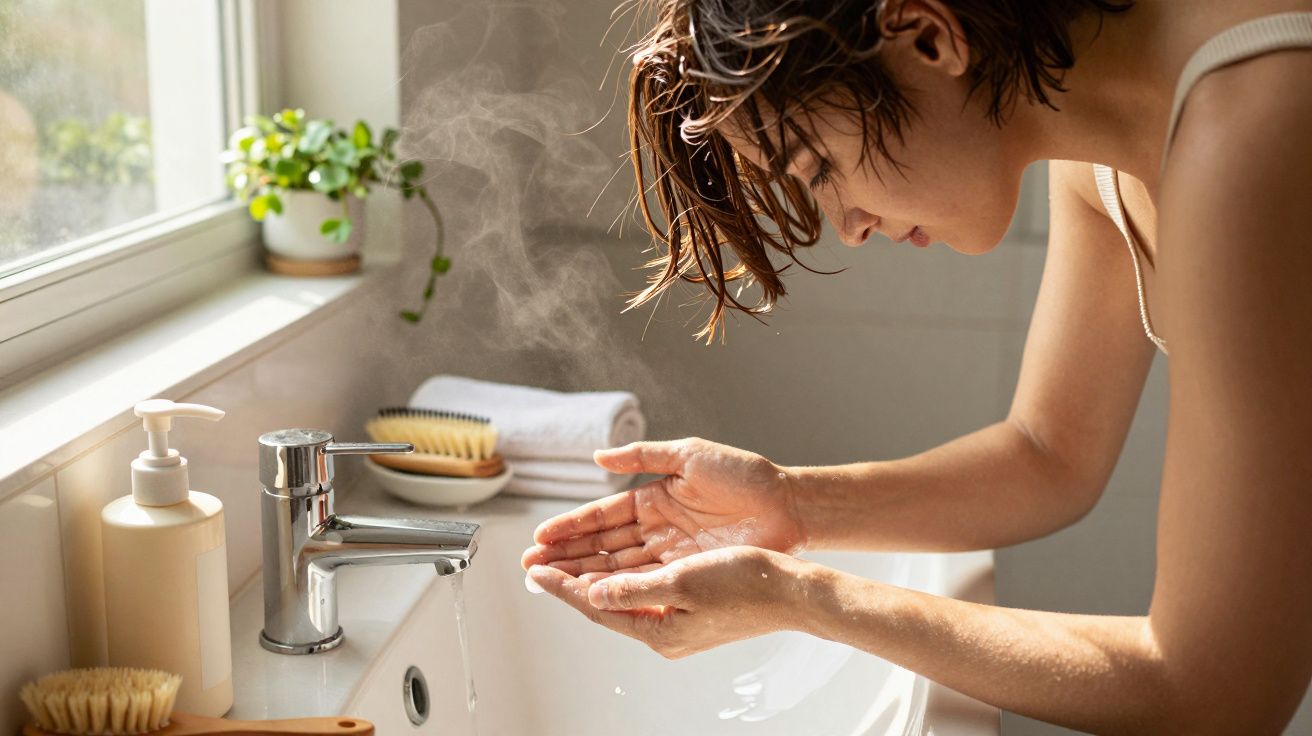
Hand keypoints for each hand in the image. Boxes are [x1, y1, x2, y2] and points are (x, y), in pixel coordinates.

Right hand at [521, 437, 805, 575]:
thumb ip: (643, 456)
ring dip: (583, 575)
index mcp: (653, 498)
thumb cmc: (744, 475)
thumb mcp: (689, 455)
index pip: (602, 517)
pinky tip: (591, 594)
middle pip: (602, 546)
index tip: (540, 538)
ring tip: (549, 583)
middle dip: (566, 556)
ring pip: (617, 568)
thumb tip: (599, 457)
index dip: (571, 527)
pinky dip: (617, 589)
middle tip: (531, 567)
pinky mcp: (687, 572)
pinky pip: (645, 582)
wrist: (789, 505)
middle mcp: (657, 529)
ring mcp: (671, 554)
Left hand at [527, 546, 807, 657]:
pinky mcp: (688, 609)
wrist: (791, 592)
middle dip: (568, 583)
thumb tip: (594, 593)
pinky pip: (641, 593)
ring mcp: (676, 622)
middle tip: (536, 566)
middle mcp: (663, 631)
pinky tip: (607, 569)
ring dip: (590, 578)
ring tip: (560, 563)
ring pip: (619, 597)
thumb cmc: (747, 584)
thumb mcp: (684, 581)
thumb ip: (636, 589)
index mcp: (659, 629)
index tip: (536, 570)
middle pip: (602, 605)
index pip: (597, 606)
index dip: (563, 585)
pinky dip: (618, 579)